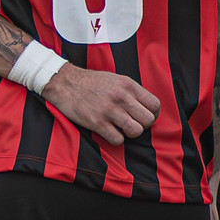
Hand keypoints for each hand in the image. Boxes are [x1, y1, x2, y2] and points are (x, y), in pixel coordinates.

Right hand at [41, 63, 159, 144]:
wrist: (65, 83)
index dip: (152, 115)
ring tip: (120, 128)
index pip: (155, 105)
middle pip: (148, 120)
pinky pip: (118, 140)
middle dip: (142, 126)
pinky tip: (108, 131)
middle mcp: (121, 97)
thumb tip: (146, 108)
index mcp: (128, 85)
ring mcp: (109, 110)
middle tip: (132, 124)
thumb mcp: (116, 79)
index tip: (144, 118)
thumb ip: (132, 92)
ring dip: (130, 134)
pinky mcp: (97, 122)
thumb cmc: (91, 82)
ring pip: (136, 132)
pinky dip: (115, 139)